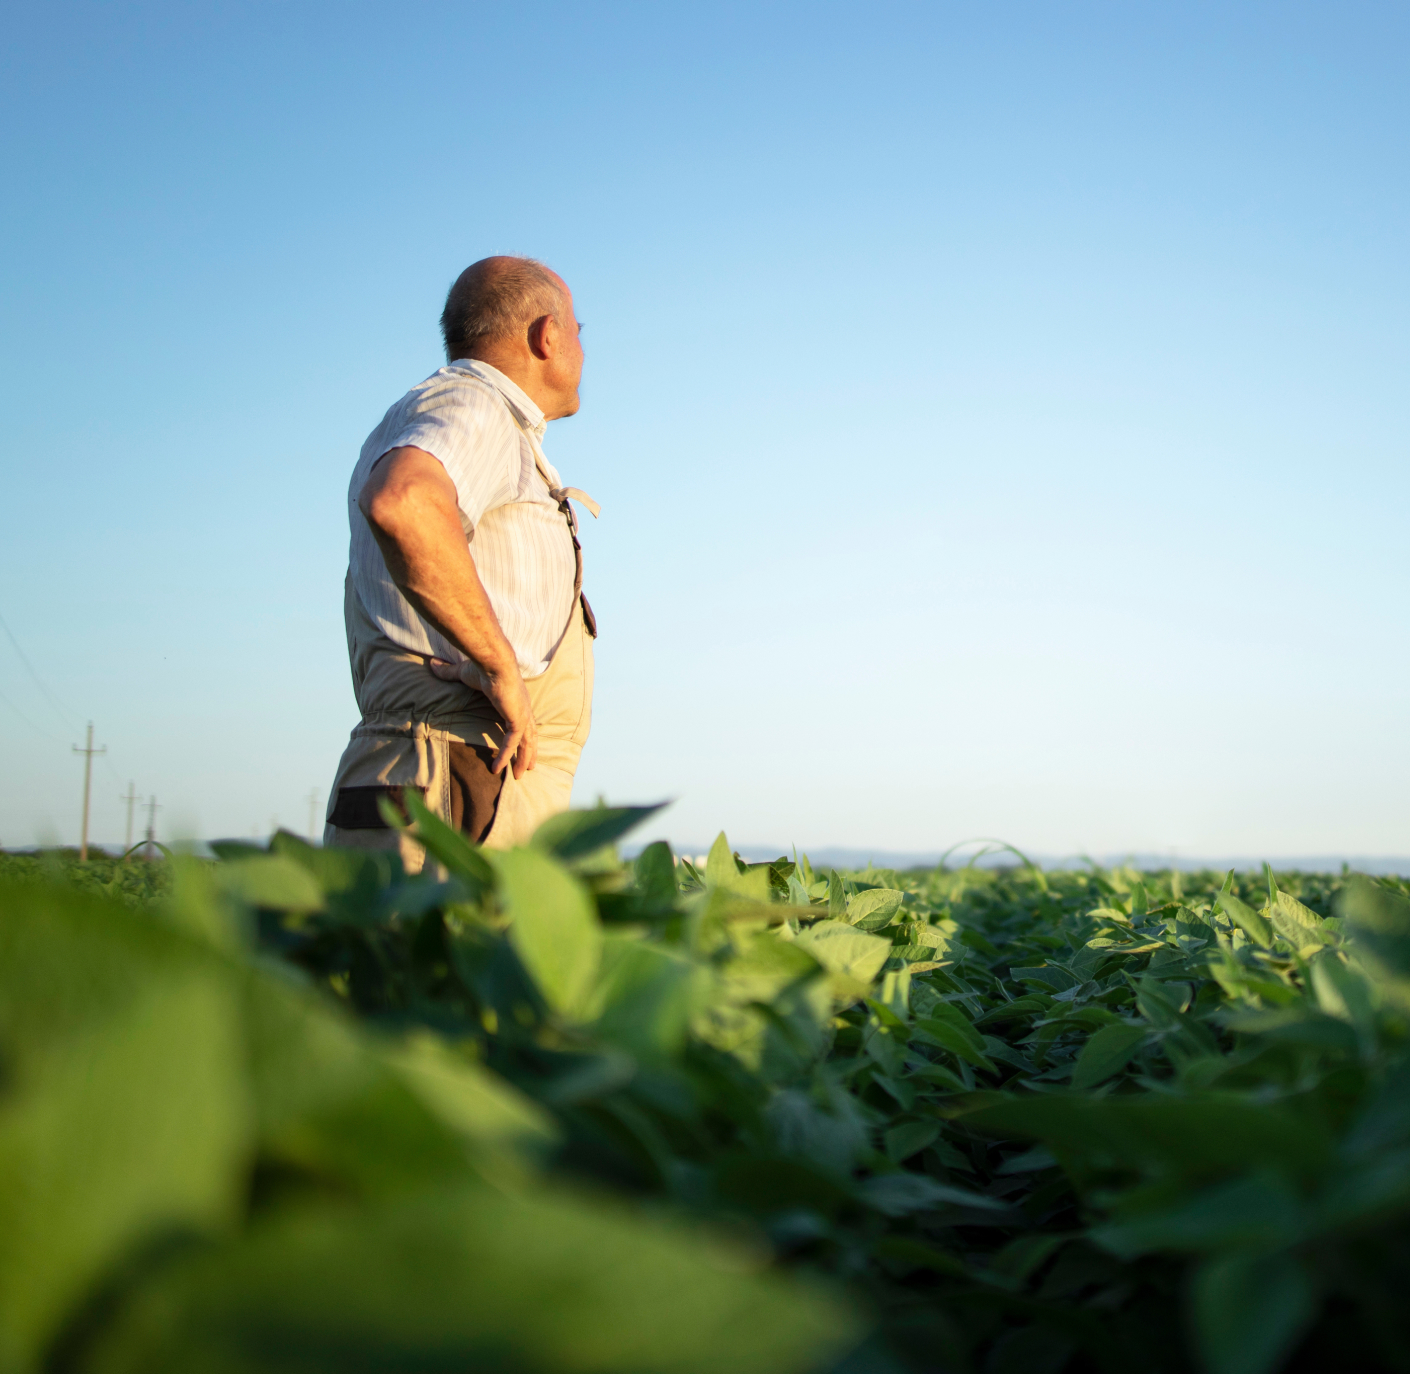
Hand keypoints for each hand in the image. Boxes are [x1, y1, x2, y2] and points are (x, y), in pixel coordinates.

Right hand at [429, 659, 538, 777]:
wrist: (492, 661)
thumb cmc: (481, 665)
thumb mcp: (463, 672)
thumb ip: (449, 672)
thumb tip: (432, 663)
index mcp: (516, 700)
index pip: (524, 722)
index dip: (524, 735)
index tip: (522, 747)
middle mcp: (523, 709)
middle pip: (531, 736)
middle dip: (529, 753)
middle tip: (528, 768)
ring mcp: (522, 715)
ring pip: (526, 744)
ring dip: (522, 760)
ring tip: (518, 776)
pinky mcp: (517, 720)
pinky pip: (512, 744)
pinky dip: (505, 756)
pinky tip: (497, 769)